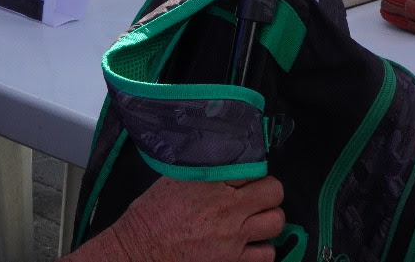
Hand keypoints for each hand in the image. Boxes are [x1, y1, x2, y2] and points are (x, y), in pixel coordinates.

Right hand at [111, 176, 284, 261]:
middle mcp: (227, 207)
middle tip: (255, 198)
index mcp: (211, 182)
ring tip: (254, 221)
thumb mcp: (175, 179)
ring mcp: (233, 237)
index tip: (246, 178)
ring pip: (276, 222)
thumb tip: (225, 162)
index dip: (252, 172)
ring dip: (267, 220)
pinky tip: (249, 246)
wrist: (138, 251)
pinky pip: (267, 255)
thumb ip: (205, 170)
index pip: (254, 167)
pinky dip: (261, 250)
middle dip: (267, 193)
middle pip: (274, 192)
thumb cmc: (151, 215)